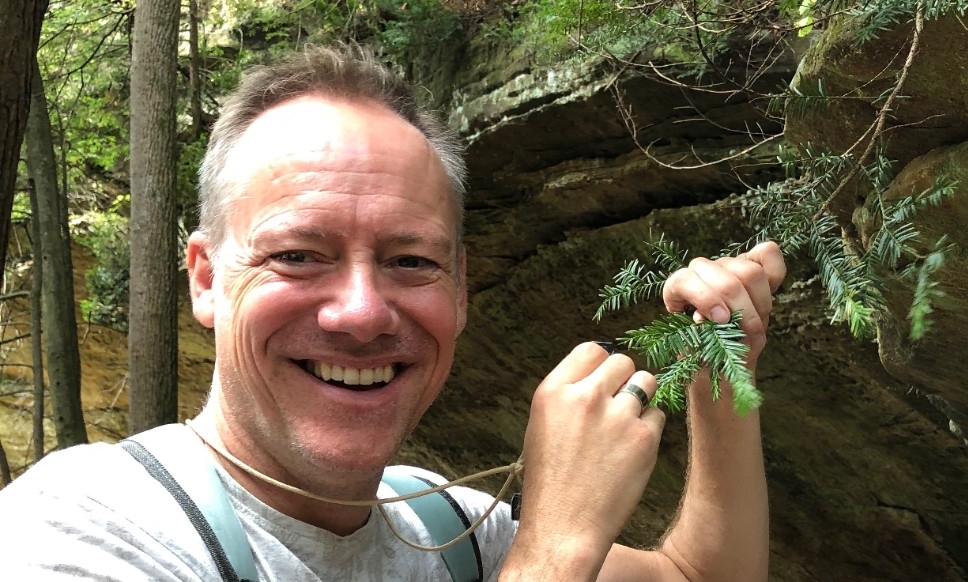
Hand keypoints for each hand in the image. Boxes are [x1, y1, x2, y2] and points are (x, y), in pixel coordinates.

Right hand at [509, 343, 664, 578]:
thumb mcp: (542, 426)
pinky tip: (632, 449)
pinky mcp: (644, 438)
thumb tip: (599, 375)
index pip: (591, 350)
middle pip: (622, 361)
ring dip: (641, 399)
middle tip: (618, 404)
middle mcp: (586, 398)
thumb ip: (568, 396)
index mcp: (553, 392)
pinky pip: (659, 415)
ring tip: (626, 426)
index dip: (601, 364)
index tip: (604, 380)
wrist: (564, 527)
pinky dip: (650, 429)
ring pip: (647, 382)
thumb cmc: (550, 482)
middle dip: (624, 379)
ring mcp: (617, 416)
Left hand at [662, 241, 785, 369]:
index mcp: (677, 288)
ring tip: (758, 326)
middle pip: (727, 279)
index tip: (721, 321)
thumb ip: (698, 335)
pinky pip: (768, 254)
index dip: (706, 299)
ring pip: (751, 271)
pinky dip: (775, 273)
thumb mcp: (697, 351)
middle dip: (743, 310)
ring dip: (760, 303)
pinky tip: (770, 293)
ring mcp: (726, 264)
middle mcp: (700, 270)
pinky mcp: (751, 263)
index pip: (685, 281)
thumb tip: (703, 317)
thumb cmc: (704, 353)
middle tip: (749, 335)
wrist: (720, 355)